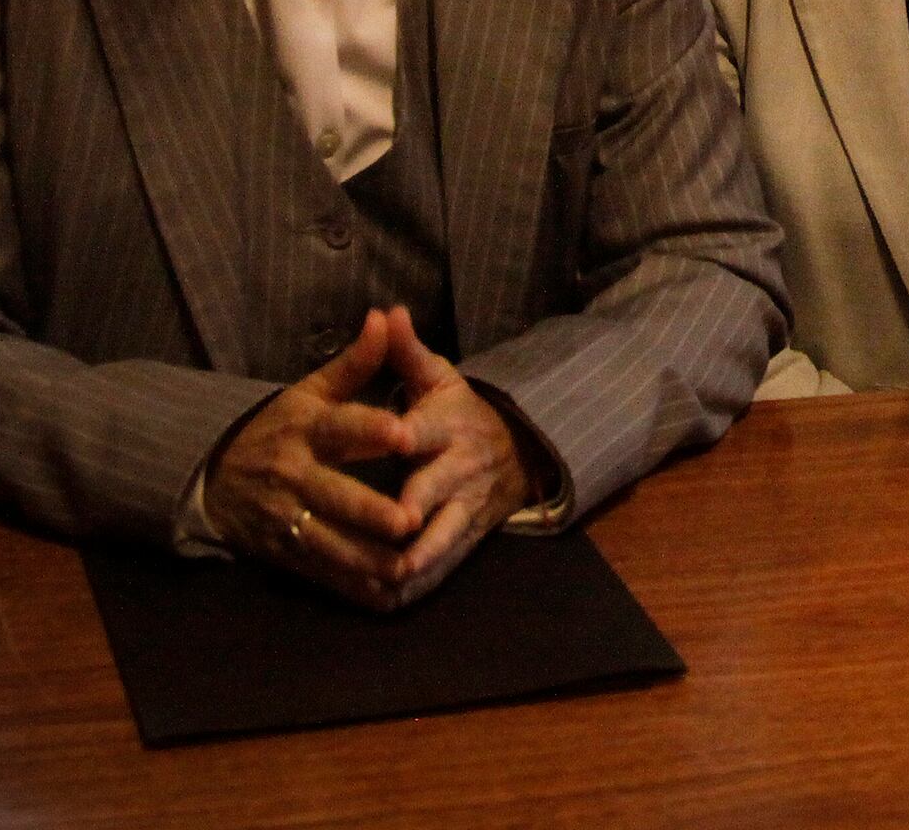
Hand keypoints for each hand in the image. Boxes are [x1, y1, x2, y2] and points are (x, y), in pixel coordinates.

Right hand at [202, 311, 421, 608]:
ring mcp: (287, 518)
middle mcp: (294, 476)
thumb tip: (389, 315)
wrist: (214, 478)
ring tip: (406, 565)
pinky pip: (321, 573)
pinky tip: (384, 592)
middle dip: (370, 511)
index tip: (403, 431)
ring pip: (329, 543)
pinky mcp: (285, 552)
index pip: (340, 426)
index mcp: (305, 429)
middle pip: (335, 496)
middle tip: (408, 519)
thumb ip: (355, 361)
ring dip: (366, 558)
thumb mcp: (310, 391)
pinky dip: (351, 585)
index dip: (369, 428)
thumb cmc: (279, 428)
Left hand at [378, 307, 535, 607]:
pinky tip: (389, 597)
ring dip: (420, 556)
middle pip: (435, 490)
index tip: (397, 438)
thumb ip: (406, 352)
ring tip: (392, 574)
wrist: (520, 451)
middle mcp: (458, 469)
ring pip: (445, 537)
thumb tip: (387, 310)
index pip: (427, 430)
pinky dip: (420, 583)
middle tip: (395, 523)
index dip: (411, 434)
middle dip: (417, 506)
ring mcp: (464, 508)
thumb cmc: (462, 411)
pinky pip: (445, 566)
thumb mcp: (439, 377)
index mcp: (446, 426)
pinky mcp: (466, 538)